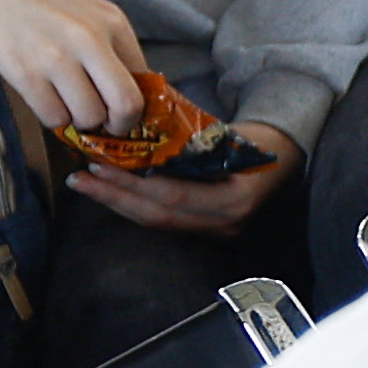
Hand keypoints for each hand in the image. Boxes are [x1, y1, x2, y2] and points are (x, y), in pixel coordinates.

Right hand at [0, 0, 146, 133]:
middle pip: (126, 105)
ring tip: (67, 103)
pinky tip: (45, 99)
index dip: (136, 103)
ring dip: (80, 121)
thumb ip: (113, 49)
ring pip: (89, 117)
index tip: (123, 111)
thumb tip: (135, 99)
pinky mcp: (26, 73)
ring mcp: (56, 57)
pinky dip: (53, 118)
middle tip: (105, 125)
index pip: (144, 80)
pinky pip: (54, 117)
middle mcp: (89, 39)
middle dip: (119, 125)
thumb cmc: (41, 3)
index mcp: (113, 22)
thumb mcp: (89, 13)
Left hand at [67, 122, 303, 235]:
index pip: (172, 196)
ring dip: (118, 203)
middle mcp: (224, 222)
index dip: (132, 184)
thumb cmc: (259, 141)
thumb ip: (191, 145)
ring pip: (157, 222)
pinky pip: (164, 220)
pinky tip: (113, 192)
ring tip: (88, 184)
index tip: (100, 165)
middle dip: (114, 197)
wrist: (288, 157)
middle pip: (157, 216)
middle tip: (80, 179)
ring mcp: (216, 230)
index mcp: (232, 200)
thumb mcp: (229, 137)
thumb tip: (140, 138)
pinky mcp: (207, 228)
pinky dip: (135, 205)